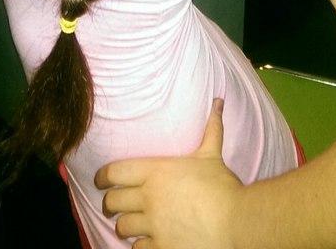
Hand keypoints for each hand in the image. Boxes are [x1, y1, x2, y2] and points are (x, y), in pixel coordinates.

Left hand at [95, 99, 243, 247]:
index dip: (102, 177)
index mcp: (156, 171)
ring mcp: (153, 224)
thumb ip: (211, 127)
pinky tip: (144, 242)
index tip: (100, 181)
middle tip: (112, 205)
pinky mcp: (161, 247)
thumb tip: (218, 101)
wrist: (236, 222)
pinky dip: (138, 246)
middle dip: (110, 203)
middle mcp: (149, 197)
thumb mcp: (212, 154)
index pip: (114, 172)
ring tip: (127, 226)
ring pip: (122, 226)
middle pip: (113, 201)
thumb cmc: (222, 186)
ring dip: (123, 226)